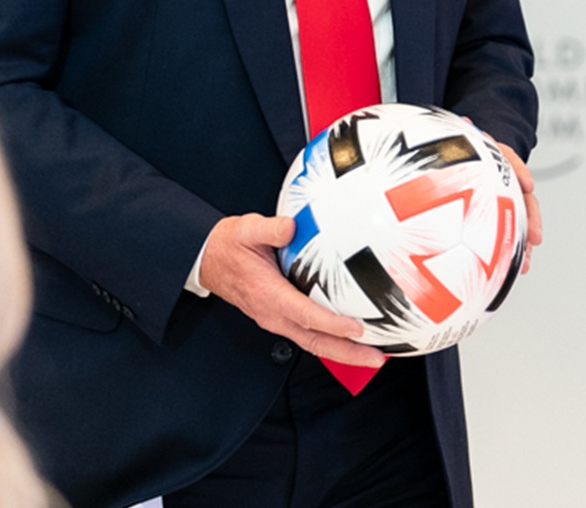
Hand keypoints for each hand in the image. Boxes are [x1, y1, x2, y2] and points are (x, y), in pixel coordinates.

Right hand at [197, 213, 385, 366]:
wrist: (209, 260)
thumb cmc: (229, 246)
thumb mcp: (246, 229)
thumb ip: (270, 228)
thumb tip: (291, 227)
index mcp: (268, 294)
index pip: (305, 315)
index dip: (332, 324)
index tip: (357, 329)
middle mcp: (273, 314)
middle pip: (315, 341)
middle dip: (347, 353)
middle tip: (376, 358)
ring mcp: (276, 320)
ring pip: (313, 343)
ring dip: (343, 353)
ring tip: (372, 355)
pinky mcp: (280, 319)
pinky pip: (309, 337)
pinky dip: (332, 343)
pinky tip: (350, 341)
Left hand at [475, 128, 542, 274]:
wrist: (469, 152)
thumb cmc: (461, 147)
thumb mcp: (459, 139)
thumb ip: (461, 135)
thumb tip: (464, 121)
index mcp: (496, 159)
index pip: (512, 161)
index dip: (520, 172)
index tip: (528, 185)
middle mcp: (505, 180)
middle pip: (523, 199)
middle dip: (531, 219)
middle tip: (536, 238)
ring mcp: (504, 198)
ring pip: (518, 221)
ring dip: (523, 243)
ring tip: (526, 265)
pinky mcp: (498, 215)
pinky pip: (506, 233)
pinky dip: (508, 252)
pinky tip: (506, 273)